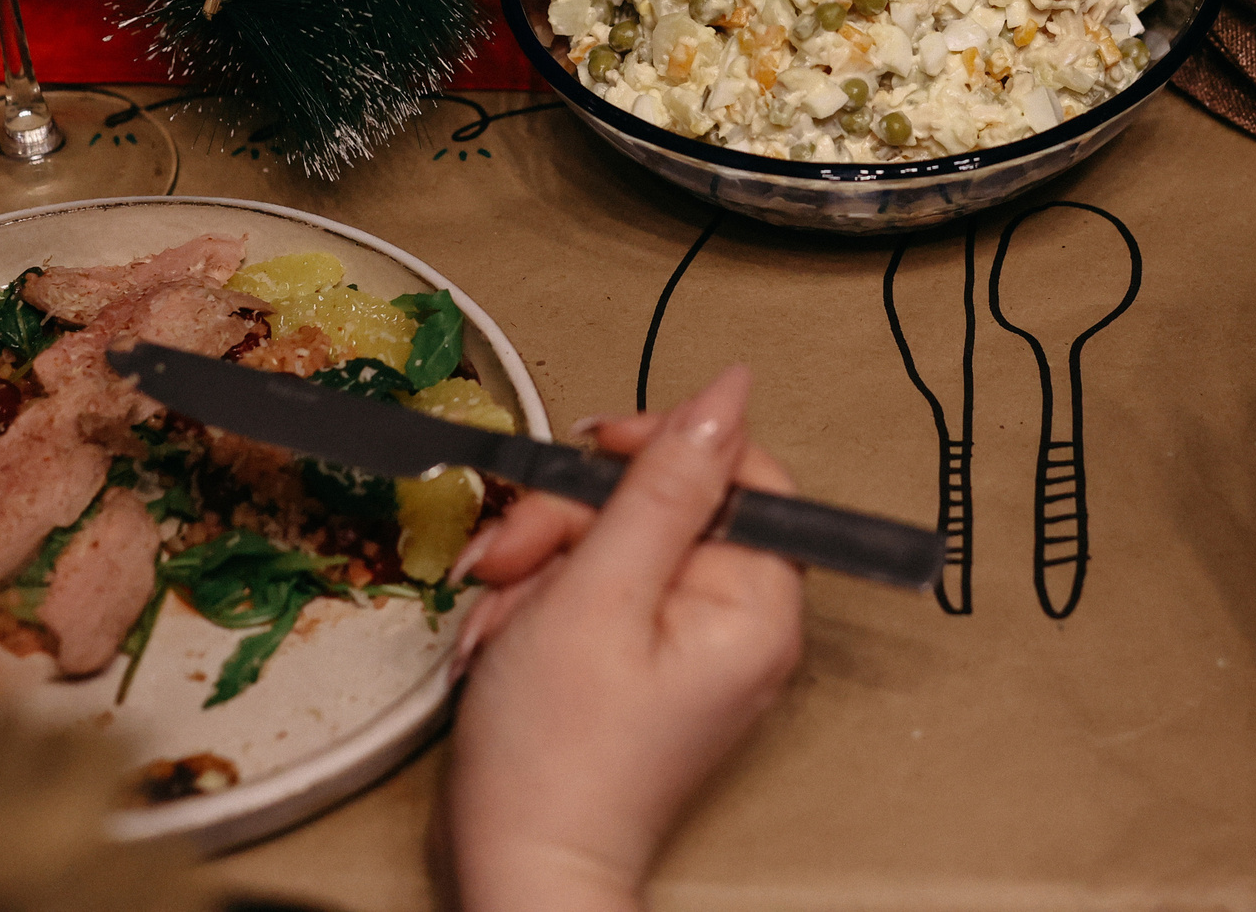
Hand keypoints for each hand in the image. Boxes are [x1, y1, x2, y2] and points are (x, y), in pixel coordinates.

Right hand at [440, 365, 804, 911]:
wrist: (513, 873)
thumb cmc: (557, 758)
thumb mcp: (598, 592)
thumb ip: (661, 485)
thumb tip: (728, 392)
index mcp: (755, 603)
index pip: (736, 470)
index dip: (659, 447)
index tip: (590, 450)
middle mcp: (736, 622)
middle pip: (662, 505)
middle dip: (569, 523)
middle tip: (511, 560)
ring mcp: (688, 647)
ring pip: (613, 544)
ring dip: (540, 569)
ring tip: (501, 623)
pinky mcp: (642, 666)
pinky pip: (595, 594)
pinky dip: (540, 607)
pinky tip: (505, 642)